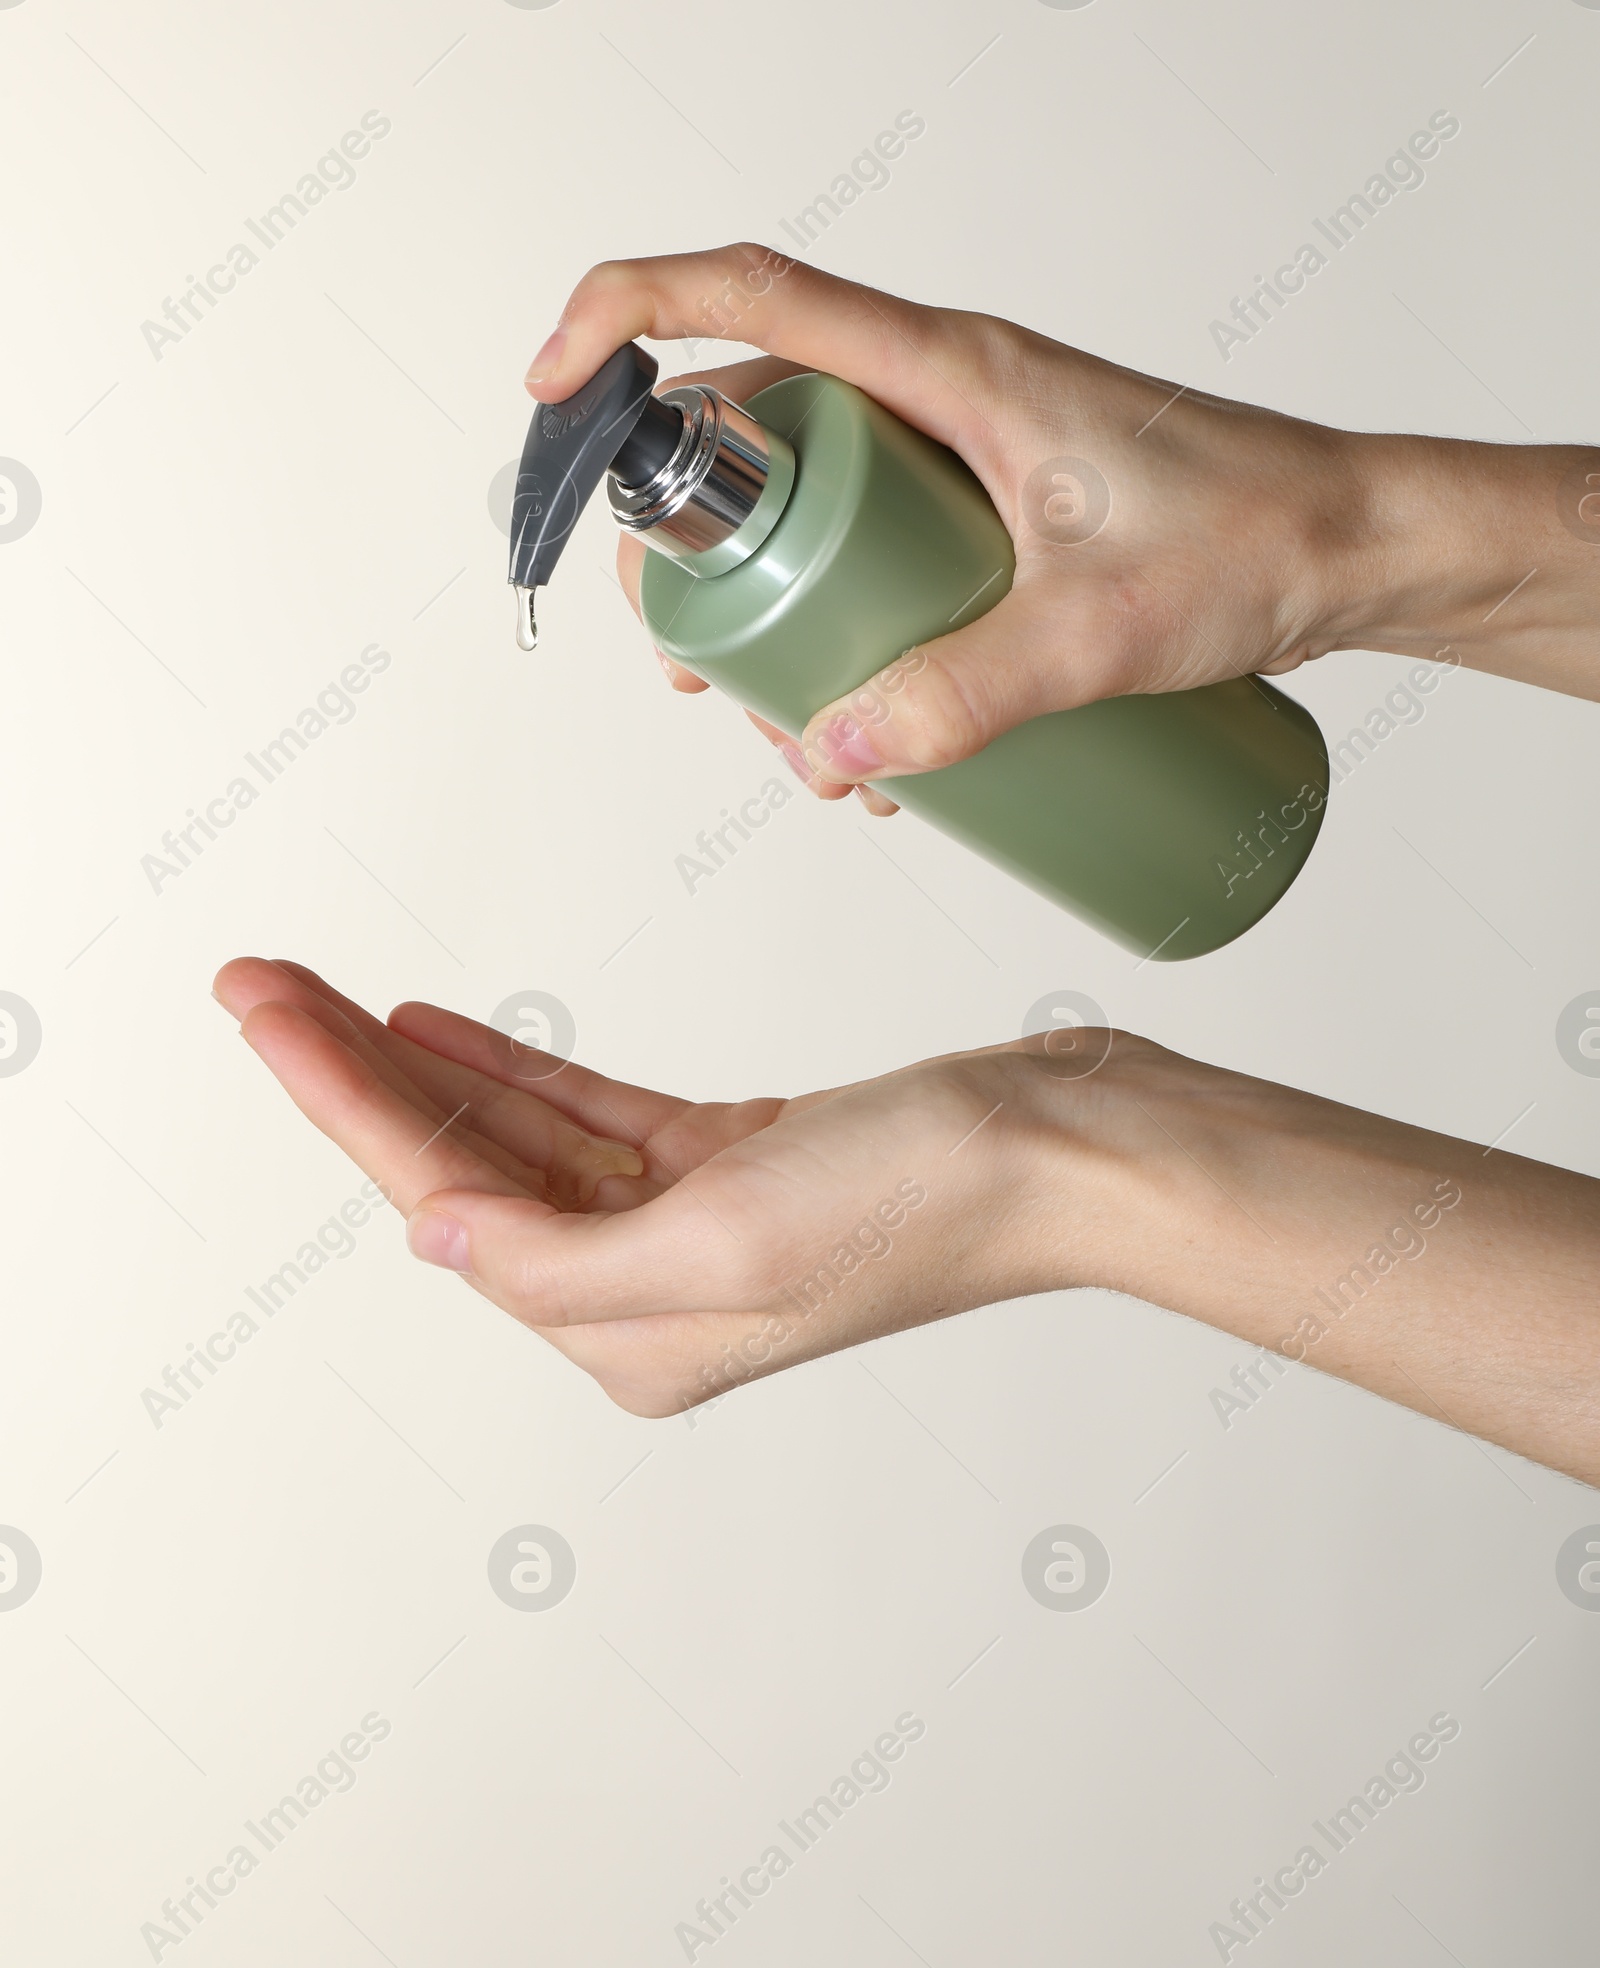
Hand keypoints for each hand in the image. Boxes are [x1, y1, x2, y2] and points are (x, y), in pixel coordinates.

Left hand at [209, 957, 1084, 1418]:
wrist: (1067, 1148)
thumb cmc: (930, 1201)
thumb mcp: (728, 1244)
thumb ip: (563, 1257)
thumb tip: (435, 1239)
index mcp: (629, 1332)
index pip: (445, 1199)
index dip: (339, 1095)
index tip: (260, 1007)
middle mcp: (644, 1289)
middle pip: (460, 1164)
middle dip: (349, 1071)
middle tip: (258, 980)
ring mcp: (686, 1223)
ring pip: (514, 1134)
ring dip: (416, 1062)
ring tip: (323, 991)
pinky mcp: (729, 1162)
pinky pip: (586, 1112)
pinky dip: (512, 1068)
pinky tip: (440, 1029)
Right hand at [529, 243, 1599, 789]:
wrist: (1362, 548)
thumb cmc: (1262, 540)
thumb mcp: (1100, 633)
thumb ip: (964, 698)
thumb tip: (832, 754)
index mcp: (950, 366)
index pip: (750, 293)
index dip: (626, 317)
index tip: (549, 387)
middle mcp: (940, 393)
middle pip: (752, 423)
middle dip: (690, 538)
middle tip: (690, 658)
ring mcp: (961, 452)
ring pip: (809, 502)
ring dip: (767, 601)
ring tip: (780, 721)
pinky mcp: (989, 511)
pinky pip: (874, 548)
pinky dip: (840, 624)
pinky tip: (864, 728)